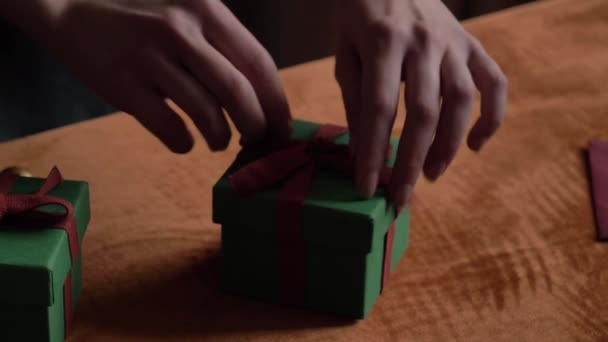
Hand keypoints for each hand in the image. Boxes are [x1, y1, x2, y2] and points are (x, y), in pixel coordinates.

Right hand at [14, 0, 290, 152]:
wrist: (69, 7)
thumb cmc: (140, 14)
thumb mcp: (186, 11)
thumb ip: (221, 44)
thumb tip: (260, 95)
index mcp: (205, 10)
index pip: (258, 62)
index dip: (277, 101)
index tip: (282, 126)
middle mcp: (181, 30)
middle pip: (238, 92)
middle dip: (256, 126)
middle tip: (255, 139)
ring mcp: (150, 58)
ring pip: (206, 114)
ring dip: (220, 138)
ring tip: (218, 141)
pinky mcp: (124, 85)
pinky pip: (169, 128)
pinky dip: (184, 143)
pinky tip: (184, 141)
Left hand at [335, 0, 506, 210]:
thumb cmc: (360, 17)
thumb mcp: (346, 54)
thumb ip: (356, 100)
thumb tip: (364, 150)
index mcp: (383, 43)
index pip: (378, 109)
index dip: (373, 152)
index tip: (366, 187)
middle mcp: (423, 42)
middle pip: (423, 112)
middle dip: (411, 160)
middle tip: (401, 196)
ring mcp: (453, 42)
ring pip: (461, 102)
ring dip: (449, 145)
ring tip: (430, 174)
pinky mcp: (471, 43)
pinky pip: (493, 82)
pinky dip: (492, 117)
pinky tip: (476, 145)